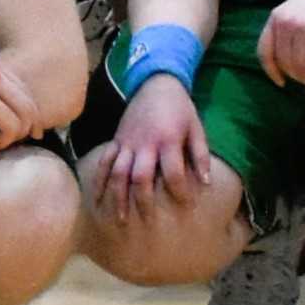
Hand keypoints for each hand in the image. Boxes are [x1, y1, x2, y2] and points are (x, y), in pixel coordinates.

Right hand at [89, 78, 222, 220]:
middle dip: (144, 201)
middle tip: (149, 221)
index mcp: (168, 140)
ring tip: (121, 219)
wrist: (156, 83)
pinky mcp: (117, 141)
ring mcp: (127, 142)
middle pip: (141, 177)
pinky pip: (105, 163)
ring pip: (119, 173)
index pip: (174, 172)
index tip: (188, 205)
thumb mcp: (197, 127)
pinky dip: (100, 181)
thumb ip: (200, 155)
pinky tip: (98, 200)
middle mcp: (145, 143)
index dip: (181, 191)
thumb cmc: (180, 108)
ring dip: (119, 197)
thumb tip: (206, 183)